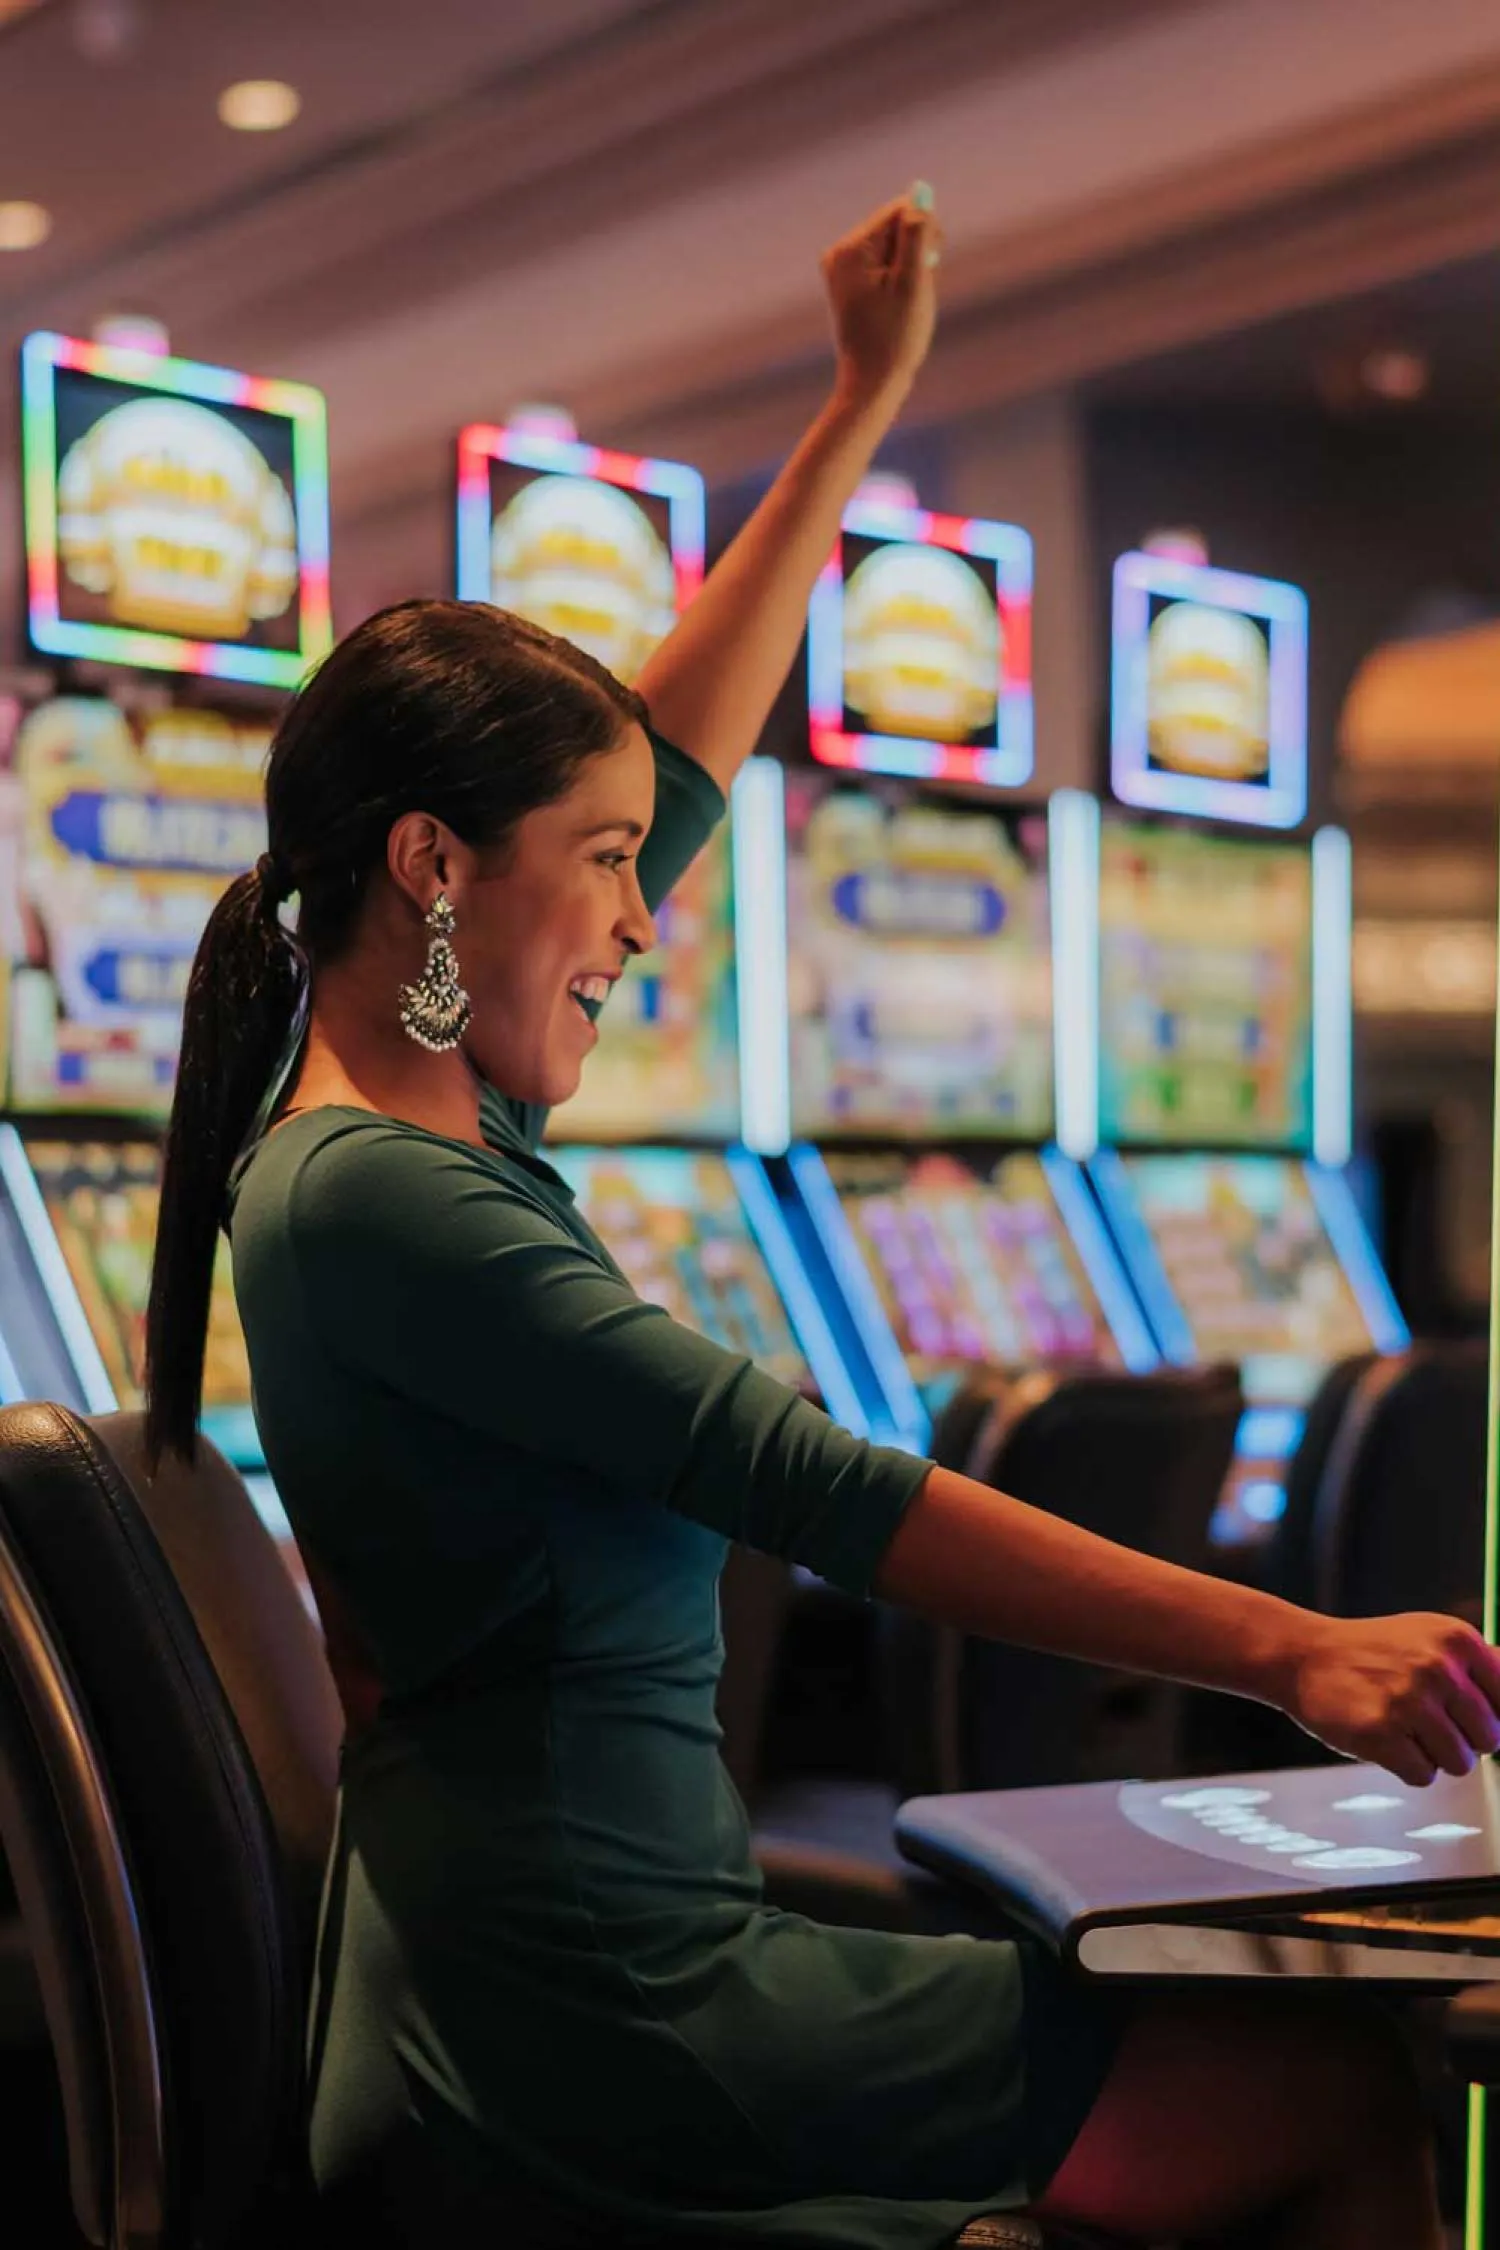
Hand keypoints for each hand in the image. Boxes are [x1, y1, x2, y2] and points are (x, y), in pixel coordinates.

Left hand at [821, 184, 941, 410]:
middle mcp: (839, 253)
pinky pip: (885, 266)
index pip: (901, 211)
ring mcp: (841, 269)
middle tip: (914, 293)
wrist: (872, 384)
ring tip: (905, 304)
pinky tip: (897, 307)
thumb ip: (918, 234)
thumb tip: (922, 192)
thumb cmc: (895, 338)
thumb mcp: (914, 283)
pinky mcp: (848, 284)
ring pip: (894, 248)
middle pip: (896, 227)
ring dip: (910, 270)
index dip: (925, 234)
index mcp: (851, 249)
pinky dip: (900, 282)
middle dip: (916, 254)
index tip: (929, 267)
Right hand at [1283, 1611, 1499, 1785]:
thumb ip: (1481, 1665)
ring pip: (1460, 1763)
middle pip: (1489, 1739)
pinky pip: (1424, 1776)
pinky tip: (1385, 1739)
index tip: (1462, 1714)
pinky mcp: (1381, 1733)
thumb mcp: (1429, 1638)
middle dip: (1463, 1740)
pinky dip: (1407, 1767)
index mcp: (1458, 1639)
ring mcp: (1409, 1700)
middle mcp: (1438, 1667)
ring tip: (1404, 1729)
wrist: (1303, 1656)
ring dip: (1435, 1757)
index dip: (1487, 1717)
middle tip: (1426, 1722)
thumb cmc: (1374, 1653)